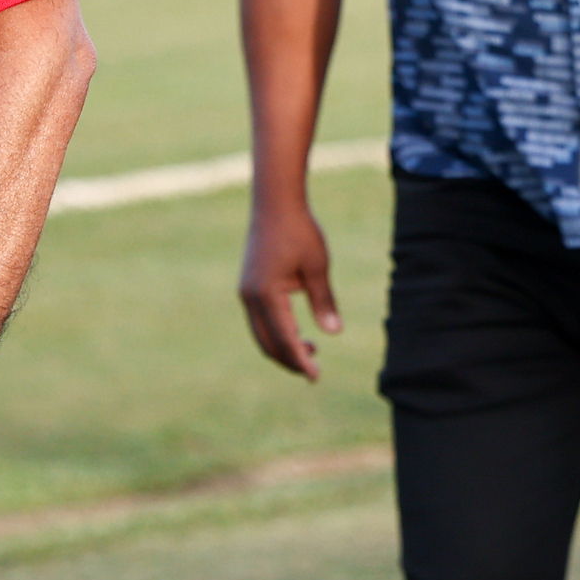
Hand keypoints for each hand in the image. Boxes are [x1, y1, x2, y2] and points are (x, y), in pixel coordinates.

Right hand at [239, 193, 339, 378]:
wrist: (275, 202)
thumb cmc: (300, 231)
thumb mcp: (318, 267)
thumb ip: (324, 301)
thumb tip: (334, 333)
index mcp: (267, 295)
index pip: (285, 339)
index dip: (300, 361)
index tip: (316, 377)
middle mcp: (250, 297)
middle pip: (267, 343)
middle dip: (289, 360)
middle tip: (314, 370)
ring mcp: (246, 292)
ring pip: (261, 334)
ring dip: (282, 347)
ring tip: (310, 350)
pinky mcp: (248, 287)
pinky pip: (259, 320)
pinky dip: (276, 332)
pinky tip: (296, 331)